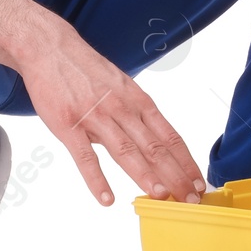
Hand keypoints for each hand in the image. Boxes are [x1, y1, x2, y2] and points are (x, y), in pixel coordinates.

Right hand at [15, 21, 205, 205]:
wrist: (51, 49)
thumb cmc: (88, 70)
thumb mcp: (122, 87)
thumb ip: (137, 116)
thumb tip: (154, 144)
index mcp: (138, 102)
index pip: (170, 137)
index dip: (186, 162)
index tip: (198, 184)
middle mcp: (123, 109)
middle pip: (154, 147)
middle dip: (175, 175)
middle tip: (191, 200)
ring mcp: (95, 118)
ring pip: (126, 151)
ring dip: (146, 175)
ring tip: (161, 197)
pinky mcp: (68, 125)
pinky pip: (85, 157)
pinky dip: (96, 179)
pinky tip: (106, 198)